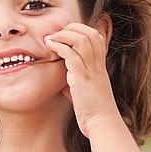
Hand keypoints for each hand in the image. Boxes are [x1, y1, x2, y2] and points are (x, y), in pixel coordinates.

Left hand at [44, 22, 119, 137]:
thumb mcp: (84, 92)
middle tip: (55, 35)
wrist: (101, 123)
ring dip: (63, 35)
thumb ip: (75, 83)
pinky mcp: (82, 78)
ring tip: (50, 39)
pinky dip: (59, 47)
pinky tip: (49, 46)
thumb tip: (63, 82)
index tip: (64, 36)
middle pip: (89, 33)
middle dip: (71, 28)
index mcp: (100, 66)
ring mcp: (91, 70)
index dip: (80, 30)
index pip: (96, 37)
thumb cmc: (92, 111)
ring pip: (81, 40)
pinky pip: (71, 55)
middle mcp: (98, 65)